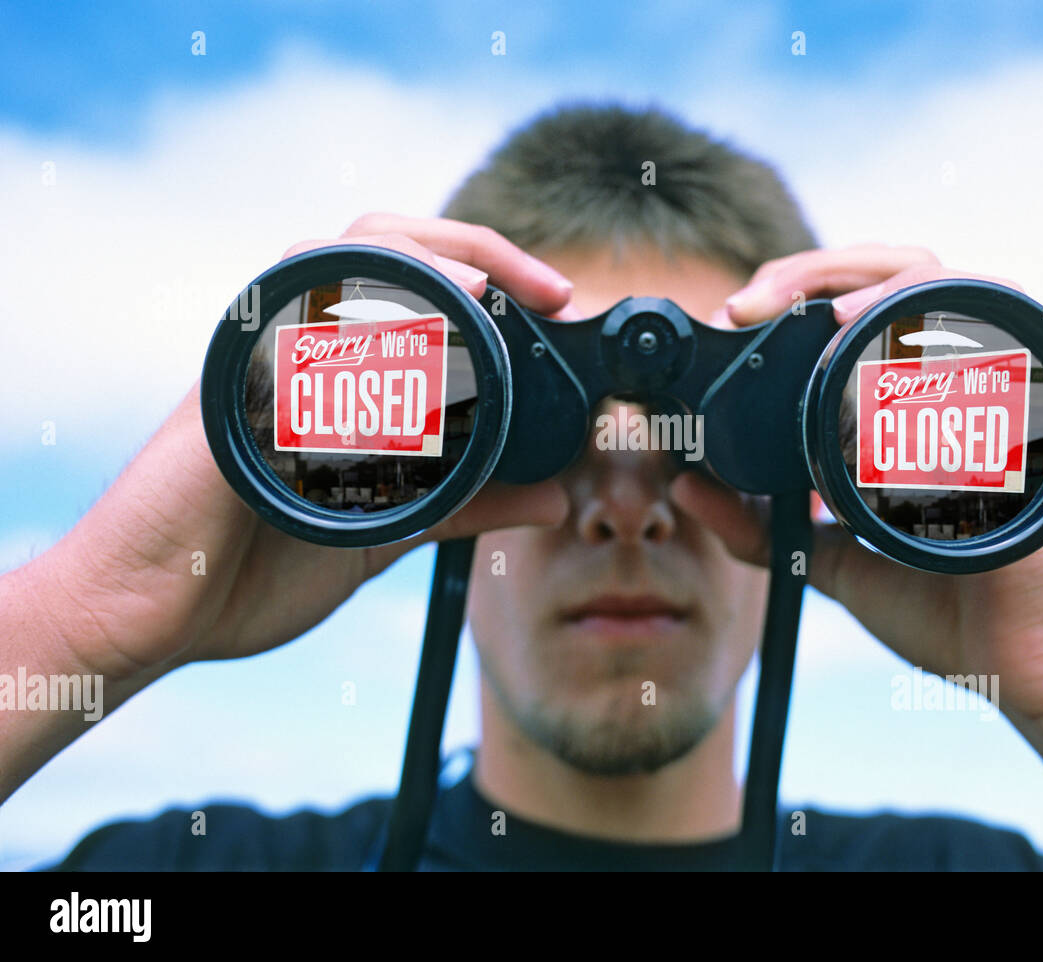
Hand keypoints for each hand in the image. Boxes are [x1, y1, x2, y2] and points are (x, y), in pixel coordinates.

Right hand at [29, 214, 577, 679]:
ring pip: (326, 257)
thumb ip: (465, 505)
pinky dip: (350, 325)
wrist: (146, 618)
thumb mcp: (387, 529)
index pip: (412, 280)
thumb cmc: (249, 570)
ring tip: (483, 286)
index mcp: (330, 368)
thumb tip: (554, 498)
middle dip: (470, 247)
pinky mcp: (223, 395)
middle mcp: (289, 346)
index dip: (489, 273)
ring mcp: (252, 361)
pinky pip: (286, 333)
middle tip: (546, 294)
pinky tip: (410, 333)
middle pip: (376, 240)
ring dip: (413, 261)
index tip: (557, 306)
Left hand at [674, 243, 1042, 725]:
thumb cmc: (944, 611)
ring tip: (814, 313)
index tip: (731, 318)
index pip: (856, 310)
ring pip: (942, 284)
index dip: (792, 294)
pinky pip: (985, 338)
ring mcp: (996, 393)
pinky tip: (871, 337)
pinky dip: (928, 329)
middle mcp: (955, 386)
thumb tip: (687, 486)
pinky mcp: (1030, 414)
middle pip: (898, 274)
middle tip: (750, 303)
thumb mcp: (830, 563)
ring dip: (870, 284)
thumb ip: (759, 526)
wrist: (1025, 664)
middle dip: (815, 272)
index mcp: (909, 408)